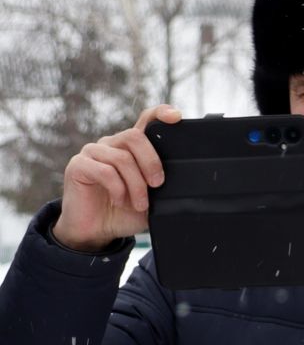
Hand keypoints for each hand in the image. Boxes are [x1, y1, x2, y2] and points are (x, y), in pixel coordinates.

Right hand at [52, 104, 181, 251]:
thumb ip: (162, 185)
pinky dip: (118, 189)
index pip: (145, 120)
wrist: (97, 231)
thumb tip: (183, 183)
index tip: (176, 117)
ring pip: (122, 158)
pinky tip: (119, 201)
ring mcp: (93, 152)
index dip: (160, 113)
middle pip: (135, 137)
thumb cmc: (125, 212)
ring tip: (139, 204)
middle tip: (158, 185)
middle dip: (151, 162)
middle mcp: (111, 144)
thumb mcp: (153, 199)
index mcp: (131, 148)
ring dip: (136, 185)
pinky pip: (105, 171)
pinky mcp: (78, 165)